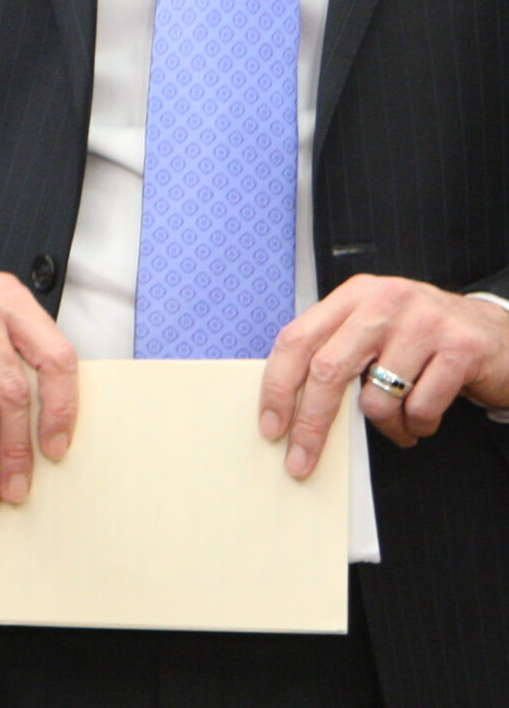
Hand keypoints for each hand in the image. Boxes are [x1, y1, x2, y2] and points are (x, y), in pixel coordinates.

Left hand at [259, 275, 508, 476]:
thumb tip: (291, 405)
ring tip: (400, 425)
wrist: (502, 337)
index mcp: (354, 295)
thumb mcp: (377, 330)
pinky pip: (420, 408)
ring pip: (375, 397)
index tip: (270, 426)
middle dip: (310, 424)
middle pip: (327, 370)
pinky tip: (425, 419)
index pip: (297, 339)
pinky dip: (418, 426)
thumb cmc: (428, 340)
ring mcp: (424, 322)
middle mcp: (384, 301)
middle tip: (301, 460)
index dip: (278, 386)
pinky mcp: (459, 348)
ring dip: (385, 427)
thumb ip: (338, 351)